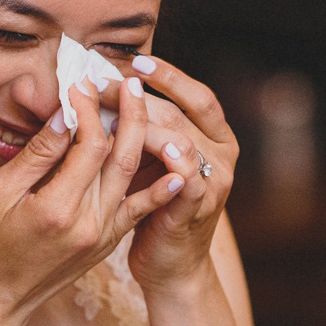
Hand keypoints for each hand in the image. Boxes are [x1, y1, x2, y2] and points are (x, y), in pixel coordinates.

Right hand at [0, 75, 185, 325]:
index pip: (89, 144)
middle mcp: (89, 223)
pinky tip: (178, 168)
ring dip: (143, 137)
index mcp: (57, 208)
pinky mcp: (108, 243)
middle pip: (122, 155)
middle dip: (128, 113)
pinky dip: (161, 188)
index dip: (89, 109)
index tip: (80, 86)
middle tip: (126, 82)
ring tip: (143, 105)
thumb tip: (63, 116)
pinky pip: (140, 209)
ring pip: (134, 176)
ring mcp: (103, 235)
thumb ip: (36, 156)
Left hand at [108, 54, 238, 293]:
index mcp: (215, 138)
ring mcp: (214, 181)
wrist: (170, 264)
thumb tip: (106, 88)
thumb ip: (142, 128)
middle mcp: (222, 155)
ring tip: (111, 110)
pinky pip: (185, 176)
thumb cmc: (155, 205)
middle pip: (182, 112)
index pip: (197, 95)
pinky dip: (167, 159)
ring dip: (144, 122)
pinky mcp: (197, 206)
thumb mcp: (152, 160)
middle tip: (103, 84)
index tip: (132, 61)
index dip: (168, 75)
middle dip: (140, 96)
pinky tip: (147, 145)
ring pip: (182, 138)